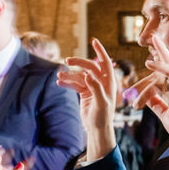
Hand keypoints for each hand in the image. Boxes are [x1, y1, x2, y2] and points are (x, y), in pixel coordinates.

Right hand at [57, 39, 119, 160]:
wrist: (97, 129)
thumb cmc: (103, 117)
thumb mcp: (101, 103)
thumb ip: (96, 88)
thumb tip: (88, 75)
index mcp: (109, 82)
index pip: (105, 62)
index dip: (100, 51)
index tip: (94, 40)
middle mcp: (101, 82)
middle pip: (89, 66)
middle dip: (78, 62)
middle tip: (67, 60)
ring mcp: (92, 86)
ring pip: (79, 75)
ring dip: (69, 74)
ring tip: (59, 76)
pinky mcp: (85, 92)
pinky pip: (75, 84)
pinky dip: (67, 82)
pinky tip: (59, 82)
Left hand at [134, 37, 168, 156]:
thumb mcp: (166, 114)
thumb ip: (157, 103)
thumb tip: (147, 96)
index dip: (160, 61)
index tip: (150, 54)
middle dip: (161, 49)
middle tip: (153, 36)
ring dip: (159, 53)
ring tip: (150, 42)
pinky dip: (160, 66)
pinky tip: (149, 62)